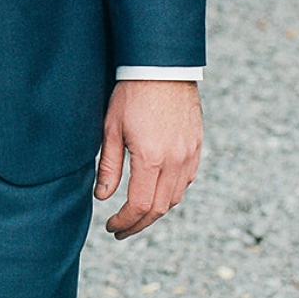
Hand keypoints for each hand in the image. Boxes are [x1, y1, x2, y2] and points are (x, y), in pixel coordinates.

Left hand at [95, 80, 202, 237]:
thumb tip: (102, 198)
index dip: (124, 222)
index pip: (139, 206)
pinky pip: (185, 181)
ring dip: (154, 211)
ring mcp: (189, 156)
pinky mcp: (196, 148)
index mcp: (151, 158)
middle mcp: (175, 162)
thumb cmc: (131, 93)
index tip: (111, 227)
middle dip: (138, 224)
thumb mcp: (111, 127)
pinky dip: (170, 194)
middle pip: (159, 209)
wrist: (163, 67)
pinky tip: (155, 191)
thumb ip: (108, 165)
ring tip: (134, 214)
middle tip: (120, 230)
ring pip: (174, 198)